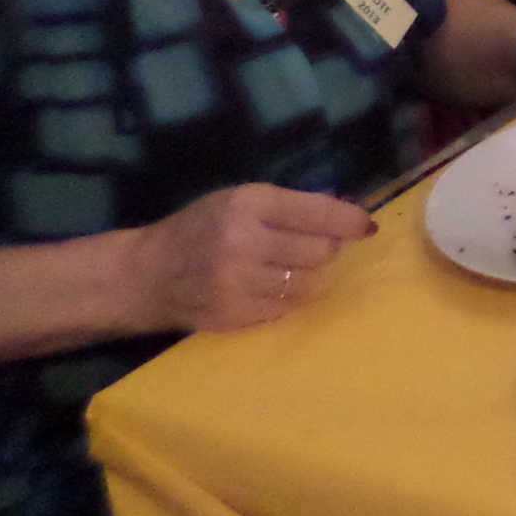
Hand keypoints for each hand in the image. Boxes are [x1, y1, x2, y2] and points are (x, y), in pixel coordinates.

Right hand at [125, 183, 372, 333]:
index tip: (368, 227)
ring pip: (307, 282)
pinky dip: (287, 298)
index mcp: (249, 204)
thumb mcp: (239, 200)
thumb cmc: (201, 228)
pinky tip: (268, 287)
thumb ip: (287, 206)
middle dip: (325, 248)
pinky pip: (286, 308)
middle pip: (320, 251)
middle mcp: (245, 242)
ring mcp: (239, 283)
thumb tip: (345, 216)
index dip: (349, 221)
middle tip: (314, 246)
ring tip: (285, 266)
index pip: (317, 212)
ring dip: (307, 274)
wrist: (147, 274)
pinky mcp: (235, 315)